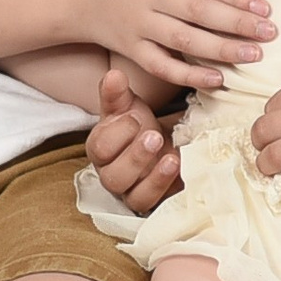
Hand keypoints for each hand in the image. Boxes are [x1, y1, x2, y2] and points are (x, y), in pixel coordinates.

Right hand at [82, 0, 275, 90]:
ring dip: (223, 49)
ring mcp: (138, 23)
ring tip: (254, 54)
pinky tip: (217, 80)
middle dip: (239, 23)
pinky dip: (190, 75)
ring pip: (185, 40)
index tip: (266, 8)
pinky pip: (162, 65)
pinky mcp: (130, 48)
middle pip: (200, 11)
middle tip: (270, 33)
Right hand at [85, 68, 181, 212]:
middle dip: (135, 157)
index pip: (100, 148)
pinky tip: (181, 170)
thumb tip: (114, 75)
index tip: (136, 117)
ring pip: (135, 197)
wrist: (168, 141)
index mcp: (102, 149)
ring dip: (154, 177)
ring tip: (171, 158)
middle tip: (154, 136)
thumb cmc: (141, 125)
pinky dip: (169, 189)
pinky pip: (158, 206)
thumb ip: (118, 93)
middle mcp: (113, 175)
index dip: (118, 133)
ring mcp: (134, 193)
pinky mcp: (155, 203)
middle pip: (113, 177)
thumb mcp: (129, 106)